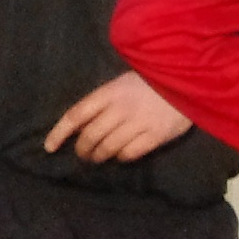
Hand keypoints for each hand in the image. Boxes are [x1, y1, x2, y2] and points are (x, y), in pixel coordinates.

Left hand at [44, 69, 190, 162]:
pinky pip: (130, 153)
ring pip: (108, 148)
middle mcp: (120, 109)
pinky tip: (121, 156)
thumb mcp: (123, 83)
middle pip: (90, 136)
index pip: (76, 115)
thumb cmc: (153, 80)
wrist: (189, 79)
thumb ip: (105, 102)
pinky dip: (121, 158)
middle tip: (83, 155)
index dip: (59, 133)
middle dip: (82, 150)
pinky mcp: (156, 135)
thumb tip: (85, 125)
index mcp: (109, 92)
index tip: (49, 148)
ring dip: (99, 156)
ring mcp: (139, 123)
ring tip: (99, 158)